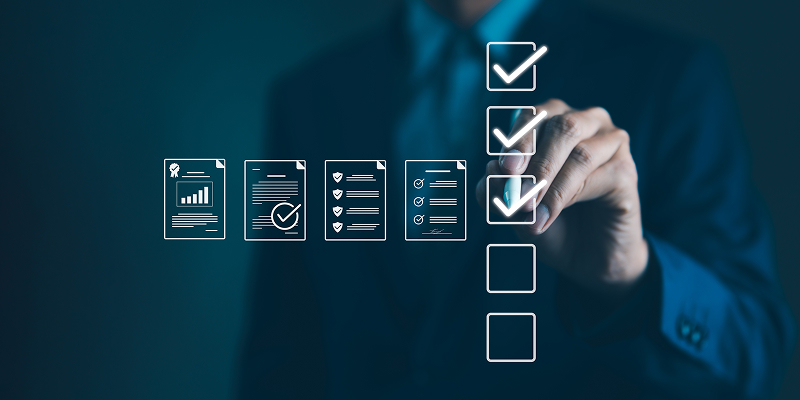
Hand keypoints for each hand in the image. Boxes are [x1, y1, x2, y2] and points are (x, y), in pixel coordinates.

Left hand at [477, 99, 648, 300]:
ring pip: (581, 153)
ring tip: (529, 214)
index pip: (534, 115)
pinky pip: (598, 178)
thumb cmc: (549, 222)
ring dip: (550, 186)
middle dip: (535, 164)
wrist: (585, 259)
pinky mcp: (626, 171)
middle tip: (518, 196)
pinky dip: (566, 199)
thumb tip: (490, 169)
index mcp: (554, 120)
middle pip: (562, 127)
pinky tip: (547, 218)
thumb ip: (500, 189)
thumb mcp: (515, 208)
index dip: (519, 139)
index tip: (505, 168)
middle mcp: (586, 122)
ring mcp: (612, 143)